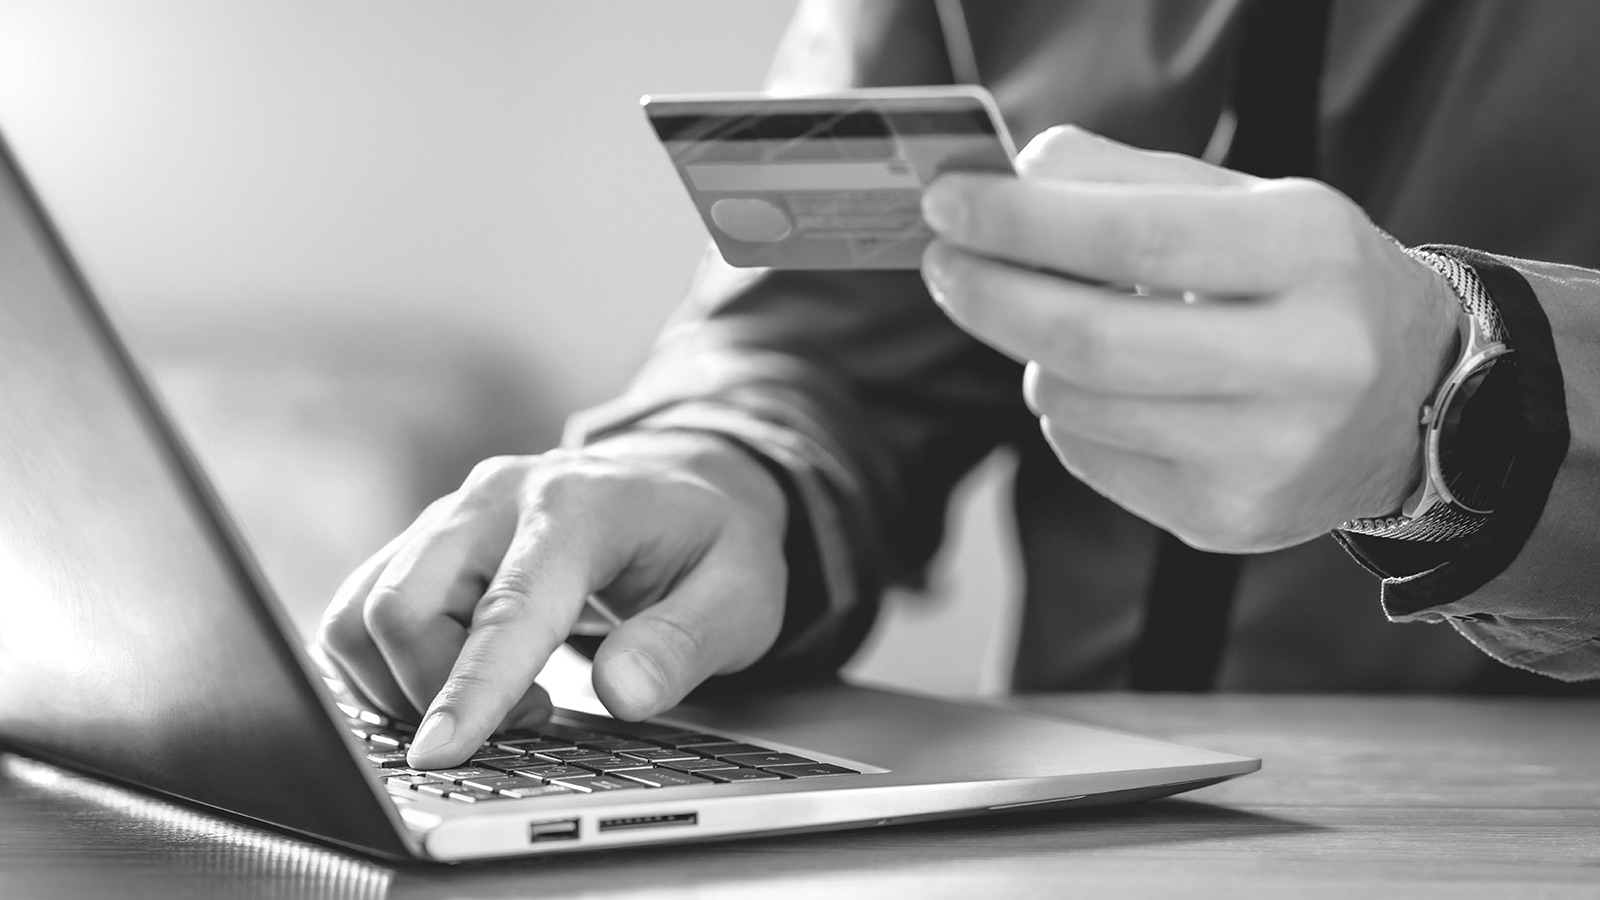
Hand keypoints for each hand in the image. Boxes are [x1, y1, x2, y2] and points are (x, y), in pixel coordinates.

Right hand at [317, 431, 788, 767]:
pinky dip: (387, 667)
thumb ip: (684, 644)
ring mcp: (450, 514)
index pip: (508, 608)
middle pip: (403, 606)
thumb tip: (621, 692)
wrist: (682, 479)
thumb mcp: (741, 595)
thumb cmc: (709, 542)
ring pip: (366, 612)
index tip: (440, 755)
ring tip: (502, 700)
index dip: (470, 687)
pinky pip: (362, 610)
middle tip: (529, 720)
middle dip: (434, 694)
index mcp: (577, 507)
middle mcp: (495, 498)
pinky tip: (457, 682)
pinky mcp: (423, 540)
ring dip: (405, 684)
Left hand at [919, 125, 1460, 551]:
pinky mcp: (1228, 518)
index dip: (1021, 222)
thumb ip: (1127, 180)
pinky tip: (1115, 392)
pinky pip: (1088, 457)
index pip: (1133, 235)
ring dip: (1035, 356)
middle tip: (943, 265)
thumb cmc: (1306, 285)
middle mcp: (1306, 362)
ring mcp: (1268, 456)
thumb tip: (1010, 179)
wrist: (1414, 404)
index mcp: (1311, 252)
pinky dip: (1070, 413)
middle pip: (1091, 340)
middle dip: (991, 296)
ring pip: (1075, 404)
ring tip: (1066, 328)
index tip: (946, 203)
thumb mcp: (1246, 203)